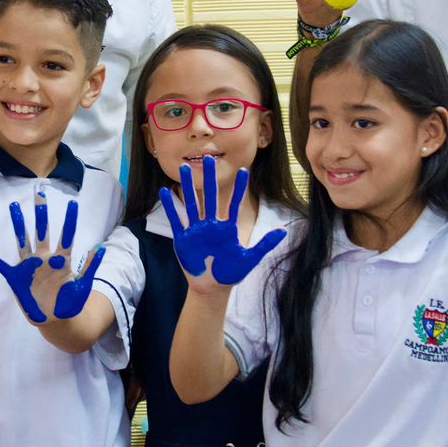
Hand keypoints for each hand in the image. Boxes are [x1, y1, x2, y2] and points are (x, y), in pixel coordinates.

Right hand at [0, 190, 107, 324]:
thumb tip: (102, 247)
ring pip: (23, 240)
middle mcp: (45, 258)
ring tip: (13, 206)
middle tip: (40, 192)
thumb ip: (90, 266)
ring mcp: (30, 266)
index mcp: (62, 260)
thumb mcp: (83, 285)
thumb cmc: (70, 302)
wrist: (56, 320)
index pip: (66, 236)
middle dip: (41, 213)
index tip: (73, 203)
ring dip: (18, 224)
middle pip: (43, 231)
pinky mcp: (17, 277)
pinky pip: (1, 265)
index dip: (70, 220)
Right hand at [159, 156, 286, 286]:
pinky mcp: (182, 239)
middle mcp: (211, 225)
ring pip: (191, 203)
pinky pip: (176, 219)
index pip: (234, 203)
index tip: (244, 171)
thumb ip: (264, 245)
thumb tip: (283, 232)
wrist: (211, 288)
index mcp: (227, 228)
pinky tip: (165, 191)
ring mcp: (196, 230)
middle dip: (208, 178)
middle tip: (208, 158)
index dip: (240, 188)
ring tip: (182, 168)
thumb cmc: (230, 273)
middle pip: (210, 197)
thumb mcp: (249, 259)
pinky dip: (171, 206)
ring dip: (186, 186)